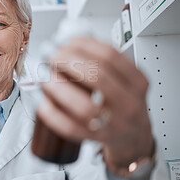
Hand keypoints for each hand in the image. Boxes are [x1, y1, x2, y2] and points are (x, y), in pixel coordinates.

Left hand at [37, 37, 153, 168]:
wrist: (133, 135)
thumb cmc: (121, 103)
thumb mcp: (122, 78)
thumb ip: (100, 59)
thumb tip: (66, 40)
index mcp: (137, 83)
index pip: (110, 57)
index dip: (83, 45)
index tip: (64, 41)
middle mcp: (128, 104)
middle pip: (97, 77)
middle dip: (68, 62)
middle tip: (51, 56)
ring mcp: (114, 125)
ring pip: (84, 106)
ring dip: (59, 87)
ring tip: (45, 76)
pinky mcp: (95, 139)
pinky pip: (70, 127)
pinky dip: (52, 112)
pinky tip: (42, 100)